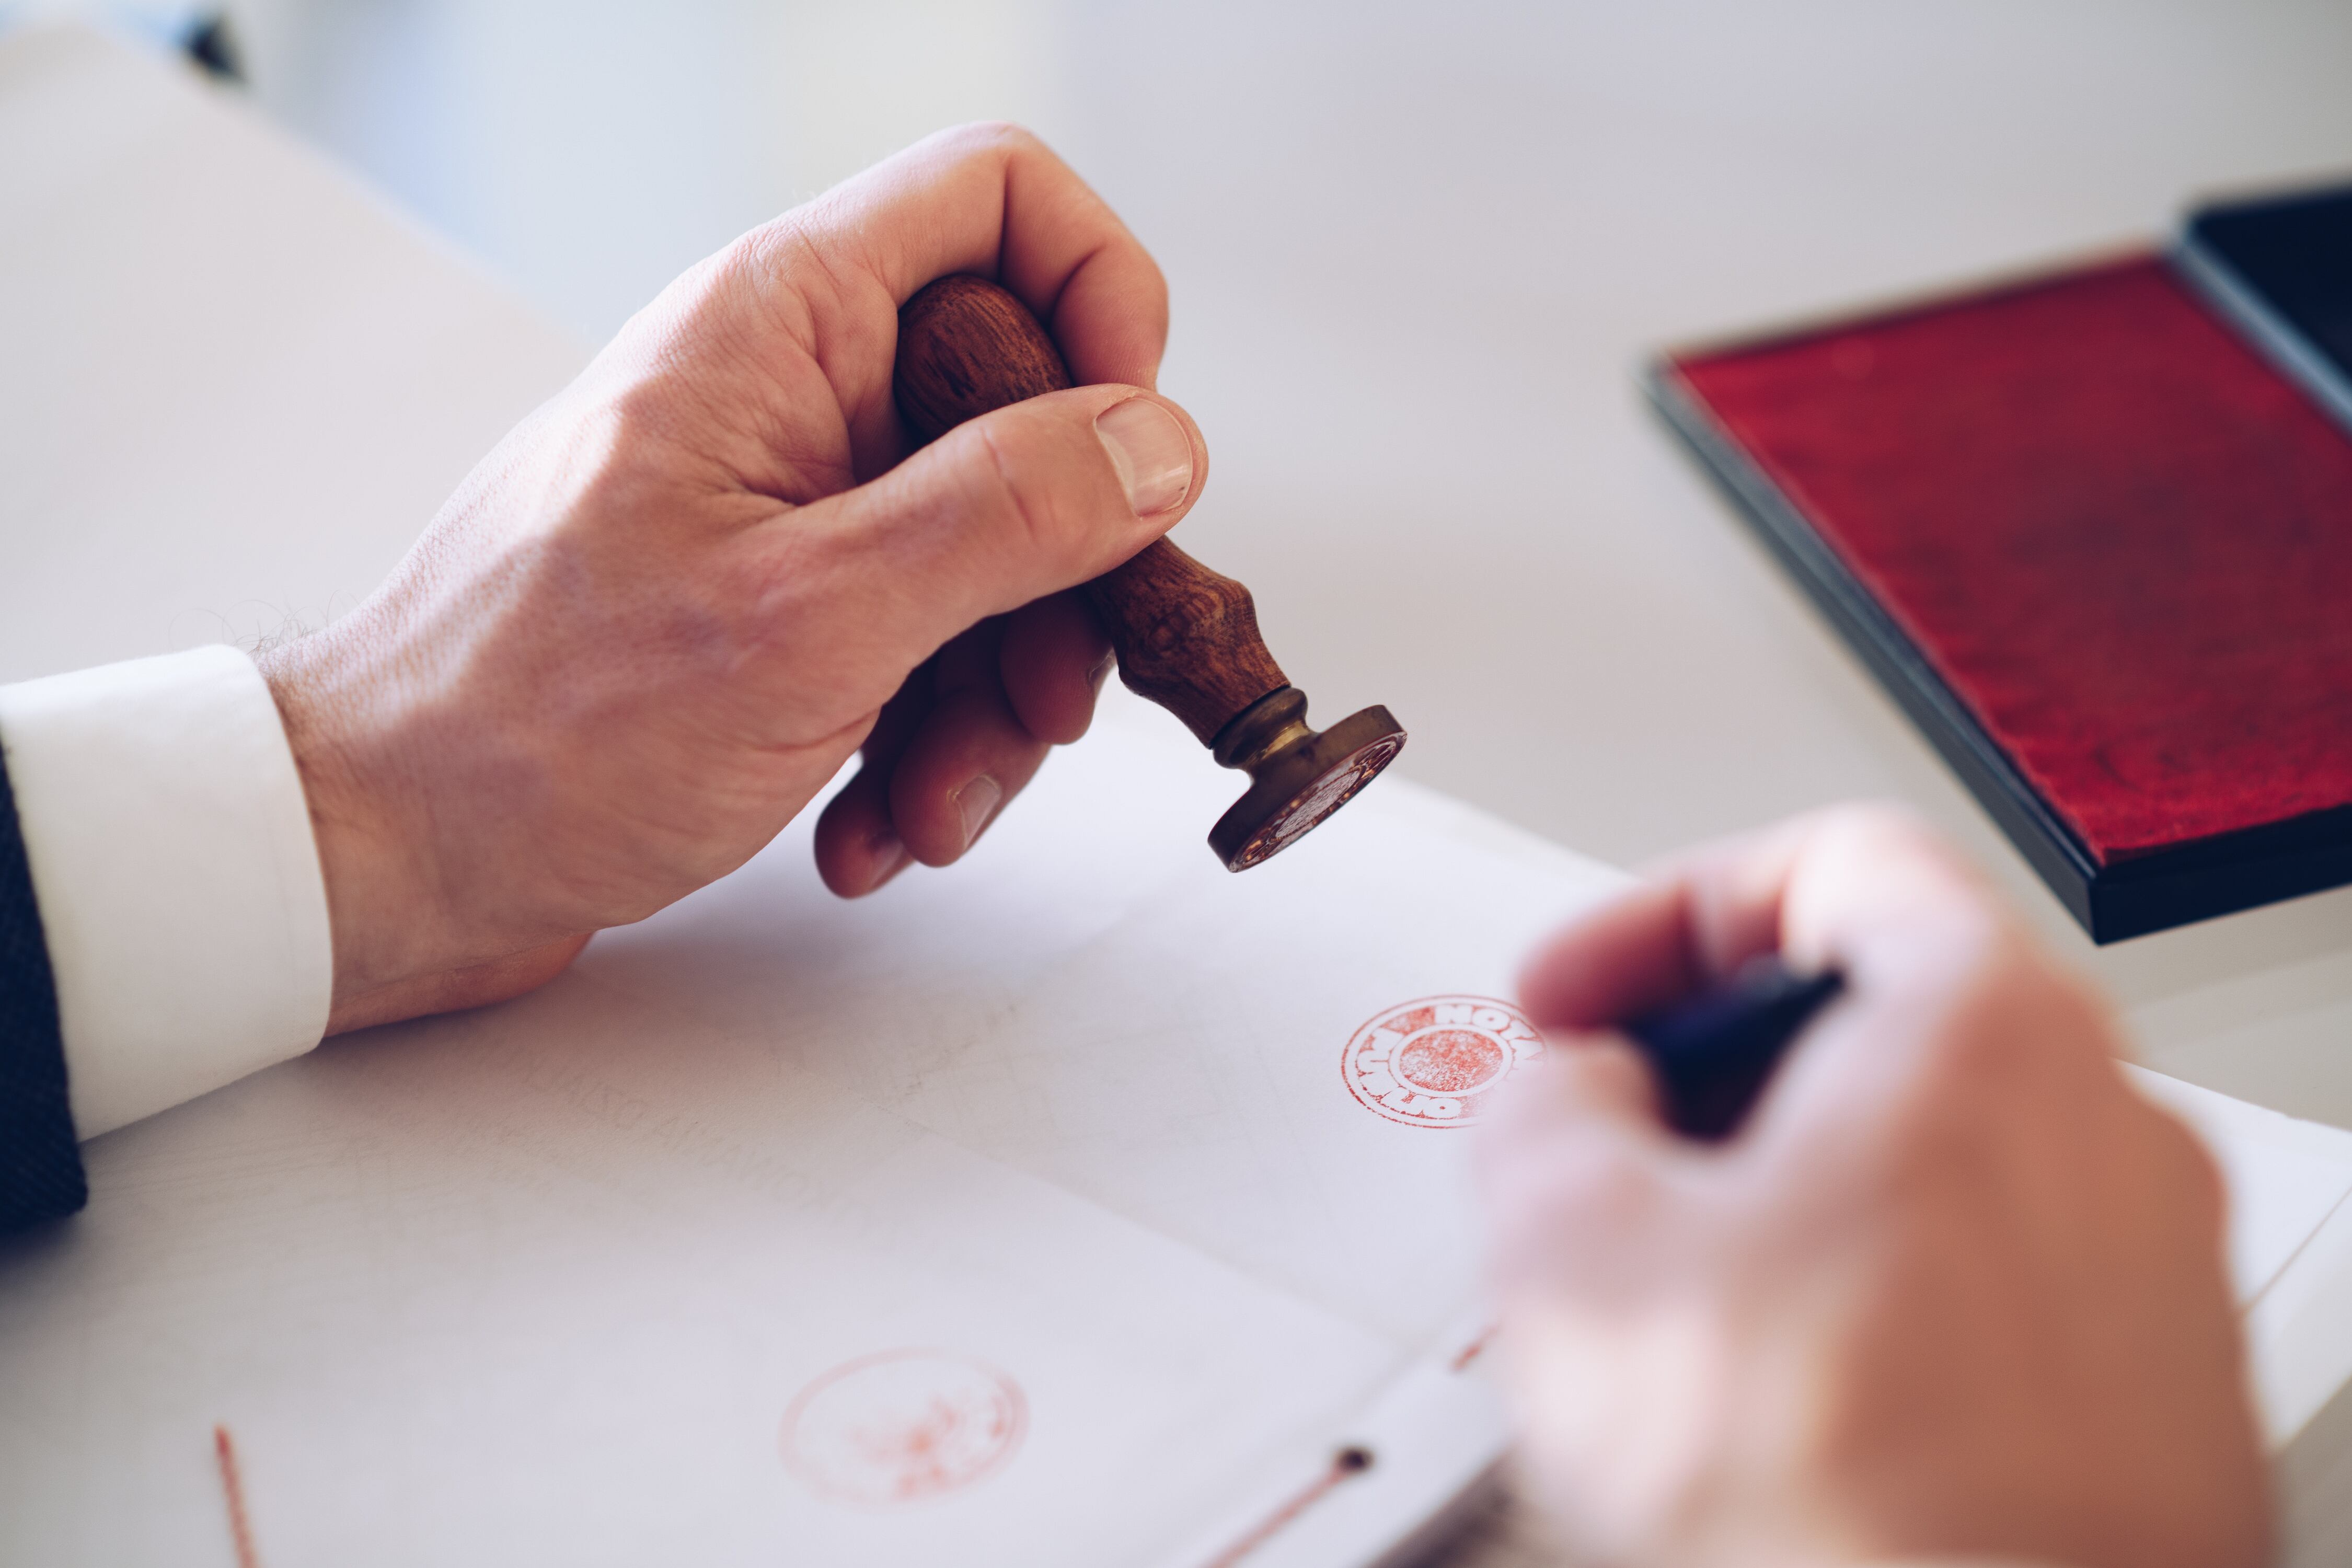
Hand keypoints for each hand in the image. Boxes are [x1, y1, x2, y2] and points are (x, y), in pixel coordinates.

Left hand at [260, 124, 1207, 1033]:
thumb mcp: (811, 619)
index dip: (1102, 299)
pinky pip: (919, 643)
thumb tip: (1158, 442)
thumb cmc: (535, 726)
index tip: (1127, 456)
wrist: (390, 856)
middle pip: (1024, 417)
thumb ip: (1003, 516)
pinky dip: (918, 746)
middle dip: (1058, 585)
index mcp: (784, 325)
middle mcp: (793, 390)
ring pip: (986, 558)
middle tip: (1041, 706)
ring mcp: (788, 501)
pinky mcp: (781, 605)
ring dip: (989, 705)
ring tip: (926, 810)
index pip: (1001, 199)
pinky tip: (864, 830)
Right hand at [1477, 807, 2268, 1567]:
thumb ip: (1541, 1109)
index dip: (1663, 913)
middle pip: (1876, 1017)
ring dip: (1777, 1194)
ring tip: (1667, 1294)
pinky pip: (1982, 1284)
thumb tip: (1564, 1098)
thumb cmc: (1846, 1501)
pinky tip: (1766, 1394)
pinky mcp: (2151, 1400)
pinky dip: (1862, 1295)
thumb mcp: (1573, 1249)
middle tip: (1603, 1141)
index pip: (1834, 863)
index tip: (1575, 994)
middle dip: (1703, 1071)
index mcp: (1989, 1032)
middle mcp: (2106, 1128)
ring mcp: (2147, 1272)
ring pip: (1926, 1161)